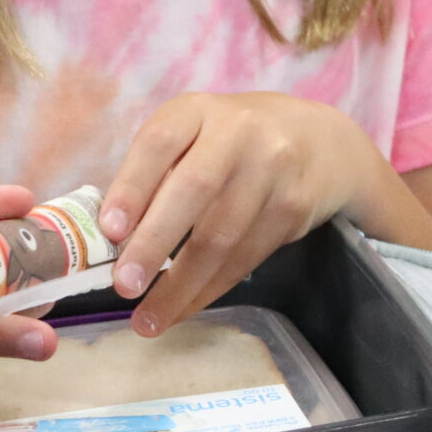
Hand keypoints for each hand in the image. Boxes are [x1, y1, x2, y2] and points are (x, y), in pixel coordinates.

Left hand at [99, 94, 369, 334]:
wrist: (322, 142)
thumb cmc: (235, 143)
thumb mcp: (196, 136)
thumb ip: (157, 174)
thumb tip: (111, 241)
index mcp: (198, 112)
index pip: (160, 143)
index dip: (133, 186)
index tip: (110, 231)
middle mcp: (239, 132)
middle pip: (195, 189)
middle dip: (155, 242)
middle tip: (124, 286)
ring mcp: (273, 169)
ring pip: (223, 235)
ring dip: (182, 285)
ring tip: (148, 320)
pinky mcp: (295, 206)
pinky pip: (246, 256)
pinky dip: (210, 289)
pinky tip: (184, 307)